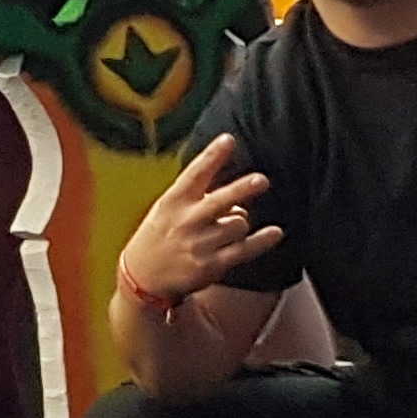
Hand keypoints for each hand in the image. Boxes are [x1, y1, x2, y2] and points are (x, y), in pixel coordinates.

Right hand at [119, 136, 284, 307]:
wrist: (141, 278)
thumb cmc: (158, 237)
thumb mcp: (166, 210)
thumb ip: (196, 198)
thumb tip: (237, 196)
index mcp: (173, 202)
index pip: (195, 173)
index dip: (213, 155)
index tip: (229, 139)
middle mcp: (186, 221)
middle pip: (221, 201)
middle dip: (242, 189)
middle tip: (262, 180)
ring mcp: (200, 244)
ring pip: (239, 223)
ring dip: (241, 221)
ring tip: (229, 227)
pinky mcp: (212, 265)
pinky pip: (245, 249)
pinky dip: (263, 240)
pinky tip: (275, 232)